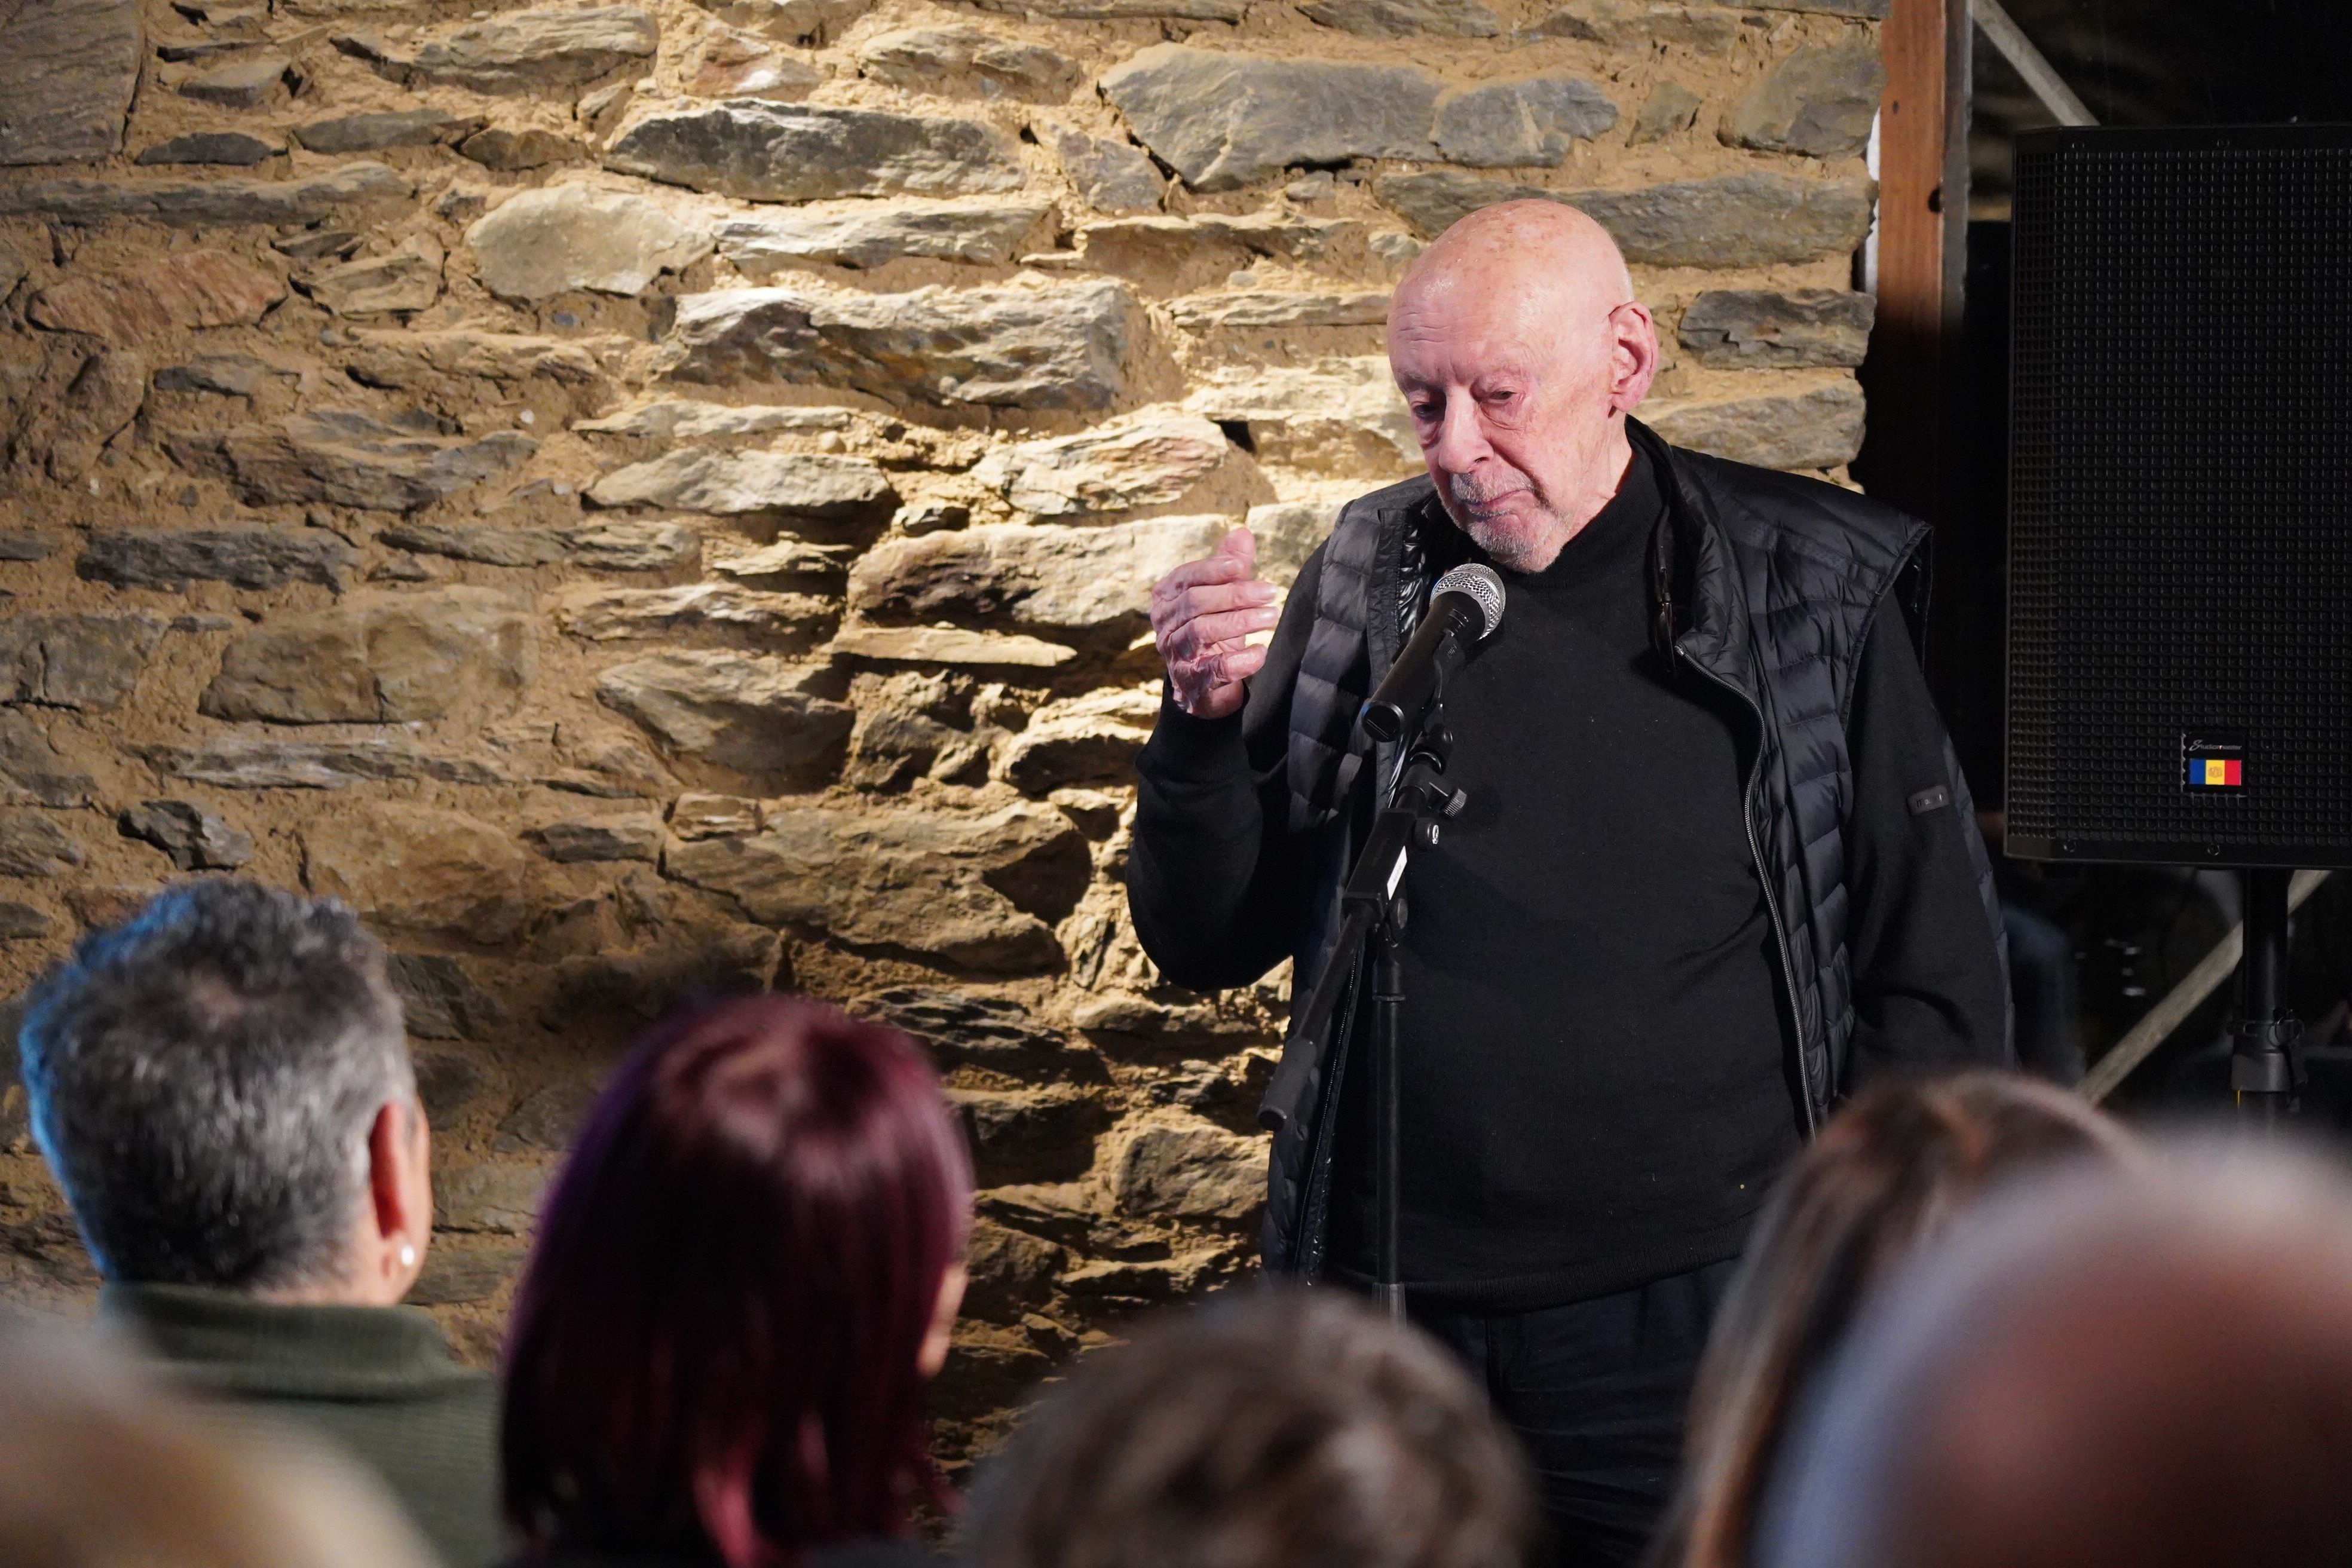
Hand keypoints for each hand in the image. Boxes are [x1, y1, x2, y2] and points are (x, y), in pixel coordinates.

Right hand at [1150, 527, 1279, 720]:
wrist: (1205, 683)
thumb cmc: (1213, 630)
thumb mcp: (1222, 597)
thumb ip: (1230, 567)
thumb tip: (1242, 533)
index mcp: (1166, 597)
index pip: (1185, 577)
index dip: (1212, 570)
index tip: (1240, 567)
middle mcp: (1164, 624)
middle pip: (1195, 602)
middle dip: (1235, 595)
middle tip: (1271, 592)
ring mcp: (1173, 653)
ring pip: (1202, 630)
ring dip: (1240, 622)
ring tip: (1271, 616)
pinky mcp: (1190, 680)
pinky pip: (1214, 668)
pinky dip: (1240, 661)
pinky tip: (1261, 652)